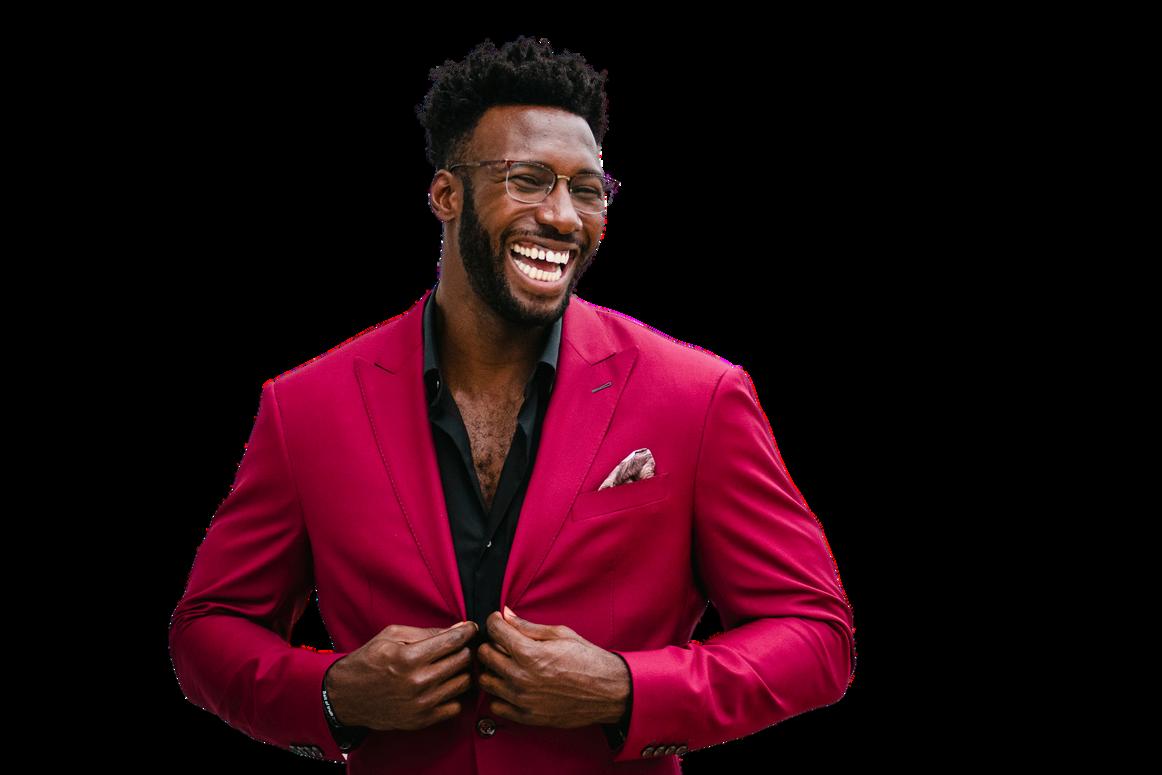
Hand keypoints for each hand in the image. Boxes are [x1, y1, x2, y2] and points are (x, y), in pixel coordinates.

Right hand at [325, 621, 477, 731]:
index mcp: (409, 657)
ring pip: (463, 683)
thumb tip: (456, 628)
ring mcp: (422, 704)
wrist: (347, 696)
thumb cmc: (369, 661)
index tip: (471, 628)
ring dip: (462, 671)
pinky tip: (444, 685)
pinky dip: (454, 694)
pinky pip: (456, 706)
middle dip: (465, 649)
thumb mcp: (391, 636)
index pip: (453, 641)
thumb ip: (426, 632)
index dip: (467, 631)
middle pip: (463, 661)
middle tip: (460, 645)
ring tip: (453, 664)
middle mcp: (418, 682)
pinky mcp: (422, 720)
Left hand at [476, 606, 629, 727]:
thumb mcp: (560, 634)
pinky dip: (500, 695)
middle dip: (491, 643)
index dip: (495, 621)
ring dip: (492, 670)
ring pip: (485, 681)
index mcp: (529, 653)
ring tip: (507, 665)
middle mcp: (520, 677)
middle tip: (504, 643)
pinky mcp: (526, 717)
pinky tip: (513, 686)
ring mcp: (521, 699)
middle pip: (484, 655)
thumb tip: (506, 614)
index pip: (494, 630)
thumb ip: (528, 626)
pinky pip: (495, 706)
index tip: (499, 621)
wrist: (608, 691)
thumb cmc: (587, 660)